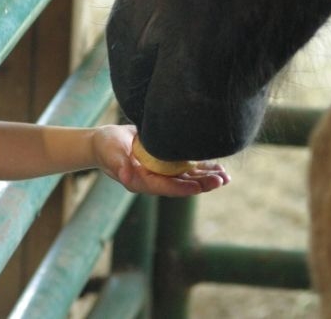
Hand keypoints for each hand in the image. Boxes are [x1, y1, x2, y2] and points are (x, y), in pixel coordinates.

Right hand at [92, 125, 229, 196]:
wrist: (104, 143)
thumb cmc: (106, 148)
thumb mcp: (111, 153)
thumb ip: (119, 165)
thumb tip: (127, 177)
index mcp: (141, 181)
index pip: (165, 187)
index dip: (182, 187)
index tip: (199, 187)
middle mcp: (154, 180)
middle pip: (181, 184)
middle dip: (202, 183)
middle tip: (222, 180)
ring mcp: (161, 173)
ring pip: (187, 178)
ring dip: (206, 178)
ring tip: (225, 176)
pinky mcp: (166, 164)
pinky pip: (187, 169)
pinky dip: (202, 168)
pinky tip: (217, 167)